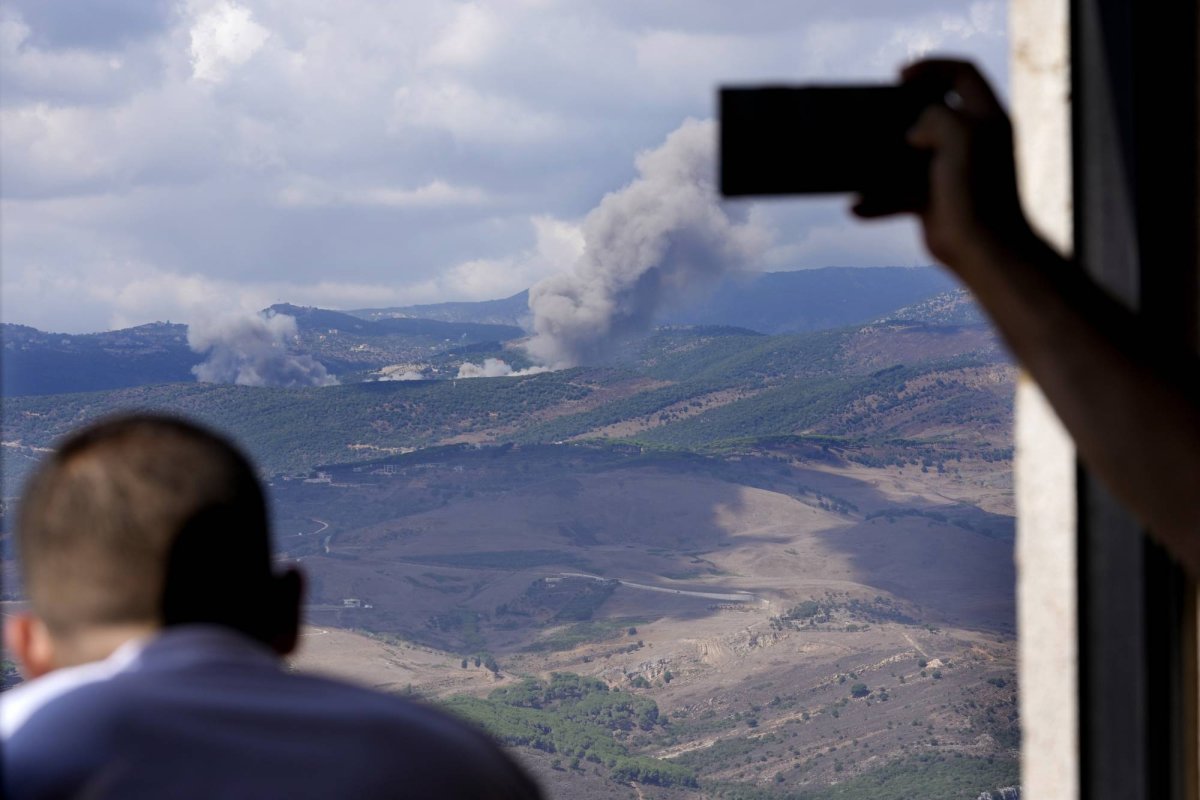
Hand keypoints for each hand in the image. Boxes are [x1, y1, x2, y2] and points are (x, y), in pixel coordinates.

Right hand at [854, 59, 1034, 275]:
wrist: (981, 249)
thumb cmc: (978, 190)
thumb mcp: (961, 135)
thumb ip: (936, 116)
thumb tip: (914, 132)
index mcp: (986, 118)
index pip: (962, 74)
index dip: (932, 67)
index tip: (900, 78)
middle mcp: (970, 140)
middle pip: (931, 111)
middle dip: (901, 111)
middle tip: (878, 113)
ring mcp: (949, 171)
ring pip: (908, 153)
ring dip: (881, 159)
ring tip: (857, 159)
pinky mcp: (931, 199)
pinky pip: (897, 192)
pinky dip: (878, 200)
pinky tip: (857, 208)